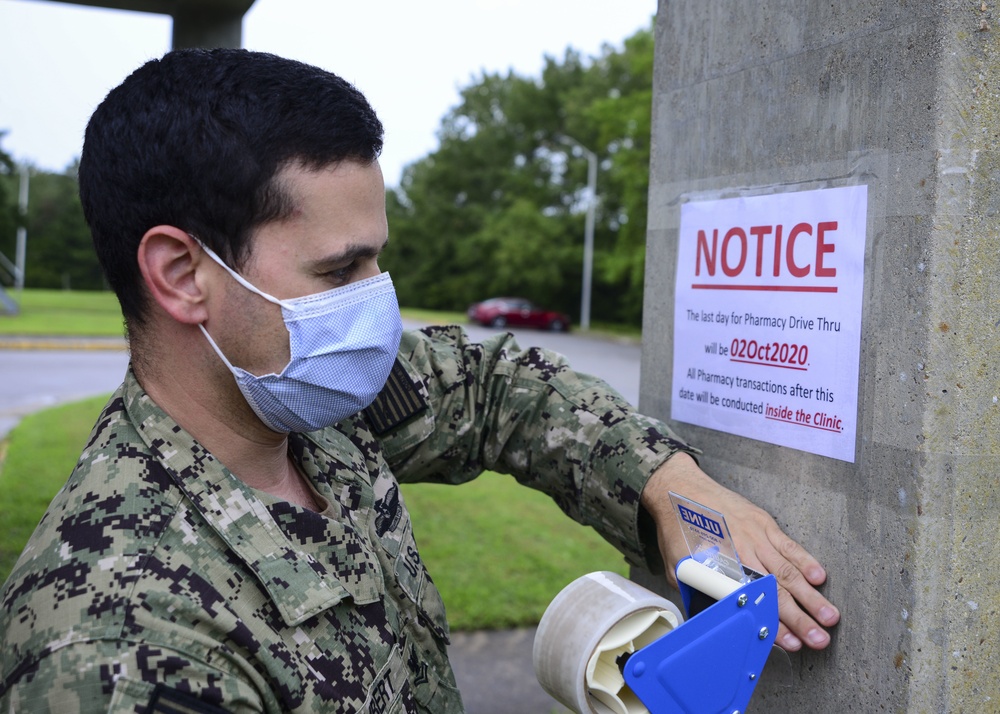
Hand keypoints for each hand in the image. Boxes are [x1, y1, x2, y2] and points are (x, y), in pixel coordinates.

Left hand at [641, 453, 839, 650]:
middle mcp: (742, 553)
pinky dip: (805, 561)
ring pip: (788, 571)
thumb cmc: (677, 528)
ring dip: (811, 596)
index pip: (753, 603)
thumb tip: (714, 619)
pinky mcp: (763, 523)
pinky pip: (788, 545)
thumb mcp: (678, 568)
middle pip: (777, 590)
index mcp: (721, 567)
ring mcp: (755, 536)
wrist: (679, 488)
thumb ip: (698, 594)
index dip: (772, 624)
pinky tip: (819, 577)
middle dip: (801, 618)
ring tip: (830, 616)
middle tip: (820, 638)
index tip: (789, 643)